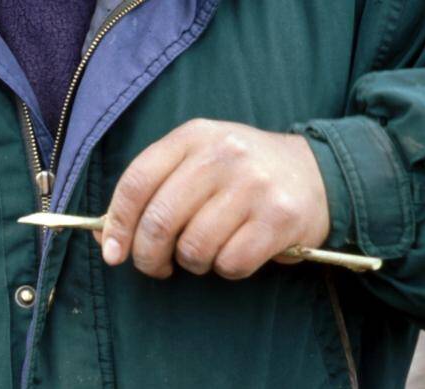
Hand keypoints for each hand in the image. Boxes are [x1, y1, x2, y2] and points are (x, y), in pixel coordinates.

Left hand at [95, 119, 329, 279]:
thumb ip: (157, 189)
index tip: (114, 253)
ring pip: (195, 248)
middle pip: (161, 220)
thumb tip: (108, 239)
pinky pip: (231, 263)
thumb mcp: (200, 160)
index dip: (118, 224)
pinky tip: (237, 253)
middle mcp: (223, 154)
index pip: (137, 181)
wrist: (316, 173)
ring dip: (194, 263)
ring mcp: (253, 184)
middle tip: (157, 266)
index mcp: (195, 136)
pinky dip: (227, 269)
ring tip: (206, 253)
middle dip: (149, 256)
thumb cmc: (245, 174)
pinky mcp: (279, 217)